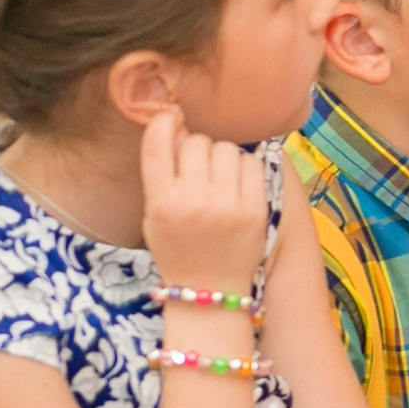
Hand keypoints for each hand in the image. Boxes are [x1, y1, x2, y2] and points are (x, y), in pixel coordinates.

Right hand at [140, 107, 268, 290]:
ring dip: (221, 156)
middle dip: (197, 148)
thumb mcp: (153, 216)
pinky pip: (251, 164)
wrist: (209, 291)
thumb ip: (161, 175)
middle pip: (197, 142)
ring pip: (226, 148)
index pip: (158, 145)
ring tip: (219, 177)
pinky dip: (244, 168)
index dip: (163, 122)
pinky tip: (237, 184)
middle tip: (199, 167)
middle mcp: (193, 202)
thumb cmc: (178, 250)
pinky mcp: (255, 210)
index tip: (170, 116)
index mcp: (161, 203)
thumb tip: (177, 126)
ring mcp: (227, 206)